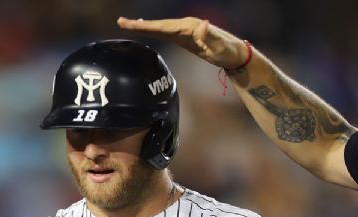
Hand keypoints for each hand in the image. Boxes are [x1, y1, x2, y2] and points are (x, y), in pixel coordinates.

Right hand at [116, 16, 248, 68]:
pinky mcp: (186, 37)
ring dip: (144, 26)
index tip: (131, 24)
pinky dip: (154, 30)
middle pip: (158, 25)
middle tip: (120, 22)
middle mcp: (186, 25)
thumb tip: (202, 25)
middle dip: (139, 24)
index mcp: (189, 27)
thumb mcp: (220, 46)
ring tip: (128, 24)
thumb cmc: (228, 52)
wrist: (236, 54)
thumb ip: (210, 37)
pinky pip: (166, 32)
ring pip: (160, 27)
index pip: (163, 26)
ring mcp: (185, 30)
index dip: (146, 26)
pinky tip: (147, 29)